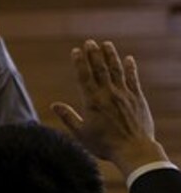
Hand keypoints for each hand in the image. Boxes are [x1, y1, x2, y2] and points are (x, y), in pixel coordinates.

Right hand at [53, 40, 167, 175]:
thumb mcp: (81, 133)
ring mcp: (124, 94)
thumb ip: (68, 117)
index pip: (84, 77)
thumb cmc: (105, 144)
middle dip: (94, 54)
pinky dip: (130, 68)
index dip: (79, 62)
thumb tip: (54, 105)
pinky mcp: (137, 98)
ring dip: (111, 56)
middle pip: (100, 69)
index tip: (76, 50)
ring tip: (106, 44)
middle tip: (90, 42)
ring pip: (116, 70)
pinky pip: (133, 79)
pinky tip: (128, 59)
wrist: (133, 149)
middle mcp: (108, 94)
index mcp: (92, 102)